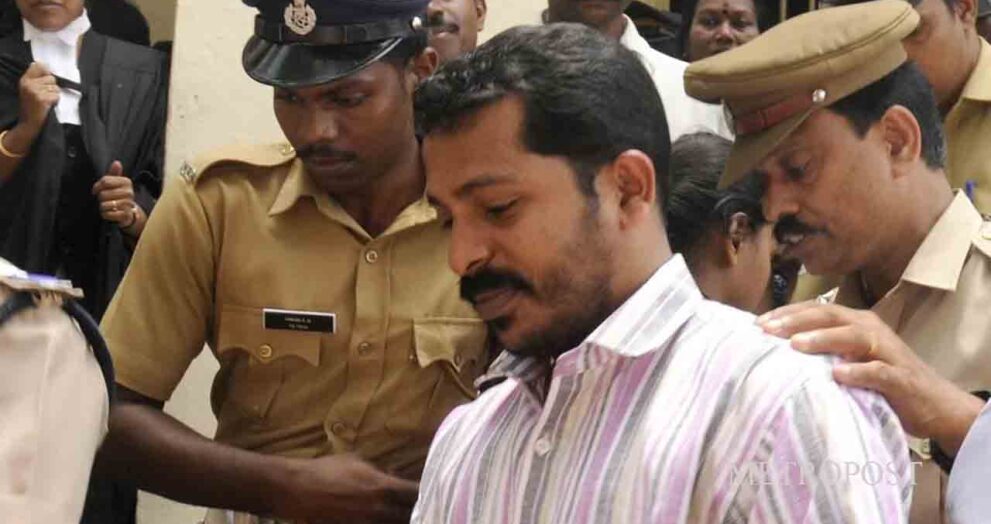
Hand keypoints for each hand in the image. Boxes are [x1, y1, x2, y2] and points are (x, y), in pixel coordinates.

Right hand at [18, 62, 58, 129]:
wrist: (29, 123)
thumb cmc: (31, 107)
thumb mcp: (28, 90)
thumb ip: (35, 78)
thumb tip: (42, 64)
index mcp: (24, 80)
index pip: (39, 66)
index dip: (46, 72)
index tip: (46, 80)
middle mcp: (29, 84)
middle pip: (51, 78)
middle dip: (52, 87)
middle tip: (44, 95)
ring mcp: (35, 91)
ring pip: (55, 87)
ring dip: (54, 95)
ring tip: (46, 101)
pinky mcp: (42, 99)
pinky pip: (57, 95)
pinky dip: (55, 101)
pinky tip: (48, 105)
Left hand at [92, 161, 141, 228]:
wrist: (129, 211)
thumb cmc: (118, 195)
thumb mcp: (116, 183)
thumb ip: (114, 173)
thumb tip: (117, 162)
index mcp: (126, 182)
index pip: (105, 181)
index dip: (97, 186)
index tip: (96, 190)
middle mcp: (129, 192)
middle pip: (103, 194)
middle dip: (100, 198)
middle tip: (105, 200)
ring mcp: (128, 204)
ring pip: (104, 205)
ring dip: (102, 207)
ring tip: (108, 206)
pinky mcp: (125, 215)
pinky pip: (107, 214)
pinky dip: (105, 214)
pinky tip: (110, 213)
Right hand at [273, 454, 418, 523]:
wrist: (298, 489)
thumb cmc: (327, 470)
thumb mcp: (357, 462)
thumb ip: (380, 470)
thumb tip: (395, 474)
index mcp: (383, 487)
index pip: (416, 493)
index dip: (429, 494)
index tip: (435, 491)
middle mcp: (379, 509)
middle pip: (411, 516)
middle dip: (422, 512)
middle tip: (429, 509)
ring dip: (403, 520)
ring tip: (413, 516)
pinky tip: (387, 520)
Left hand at [757, 302, 984, 454]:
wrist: (934, 404)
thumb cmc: (881, 381)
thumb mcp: (848, 361)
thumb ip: (822, 353)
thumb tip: (777, 352)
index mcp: (855, 323)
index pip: (816, 309)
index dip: (786, 313)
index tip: (756, 324)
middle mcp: (871, 330)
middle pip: (831, 315)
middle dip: (796, 321)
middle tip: (766, 330)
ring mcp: (887, 352)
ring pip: (853, 337)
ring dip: (823, 338)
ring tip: (795, 345)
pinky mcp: (901, 378)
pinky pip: (879, 371)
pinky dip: (859, 372)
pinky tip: (838, 375)